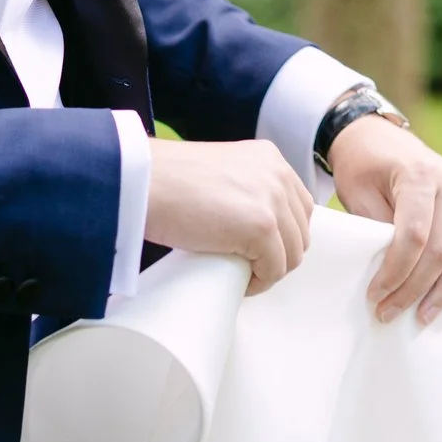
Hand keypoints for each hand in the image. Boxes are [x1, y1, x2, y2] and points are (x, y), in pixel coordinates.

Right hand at [143, 137, 313, 293]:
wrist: (141, 181)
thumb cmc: (166, 180)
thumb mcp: (220, 172)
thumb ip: (244, 188)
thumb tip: (253, 228)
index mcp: (268, 158)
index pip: (299, 206)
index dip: (282, 234)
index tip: (258, 249)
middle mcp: (277, 174)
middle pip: (299, 232)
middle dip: (278, 255)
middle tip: (248, 266)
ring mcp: (272, 200)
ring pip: (292, 255)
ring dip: (270, 271)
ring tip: (243, 275)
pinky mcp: (262, 226)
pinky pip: (274, 269)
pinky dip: (259, 283)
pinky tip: (241, 283)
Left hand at [327, 116, 441, 324]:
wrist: (375, 135)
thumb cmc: (360, 166)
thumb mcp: (357, 193)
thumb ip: (376, 230)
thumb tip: (390, 277)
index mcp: (419, 175)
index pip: (414, 235)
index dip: (396, 271)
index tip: (376, 295)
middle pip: (441, 249)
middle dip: (416, 288)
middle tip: (390, 313)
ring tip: (424, 317)